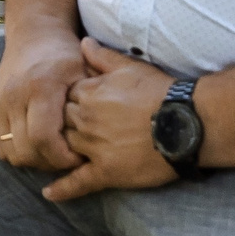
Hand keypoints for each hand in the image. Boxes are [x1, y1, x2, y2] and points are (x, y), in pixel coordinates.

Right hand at [0, 26, 87, 176]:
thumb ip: (91, 102)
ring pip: (12, 153)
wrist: (33, 33)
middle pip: (27, 151)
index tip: (80, 157)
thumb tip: (98, 139)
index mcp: (40, 87)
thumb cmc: (65, 54)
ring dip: (34, 161)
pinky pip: (1, 147)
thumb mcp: (85, 71)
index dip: (62, 158)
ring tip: (54, 151)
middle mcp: (13, 96)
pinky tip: (37, 144)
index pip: (44, 139)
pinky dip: (19, 153)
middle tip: (69, 157)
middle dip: (51, 164)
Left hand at [44, 41, 176, 200]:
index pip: (63, 97)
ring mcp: (95, 147)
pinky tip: (48, 193)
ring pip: (66, 147)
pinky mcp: (107, 172)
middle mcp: (86, 120)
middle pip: (61, 122)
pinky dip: (63, 188)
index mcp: (89, 93)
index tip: (74, 104)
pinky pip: (79, 181)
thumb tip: (82, 42)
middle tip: (70, 127)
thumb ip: (101, 56)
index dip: (68, 101)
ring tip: (54, 153)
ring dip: (62, 149)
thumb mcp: (129, 67)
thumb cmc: (160, 92)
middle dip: (63, 123)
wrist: (186, 123)